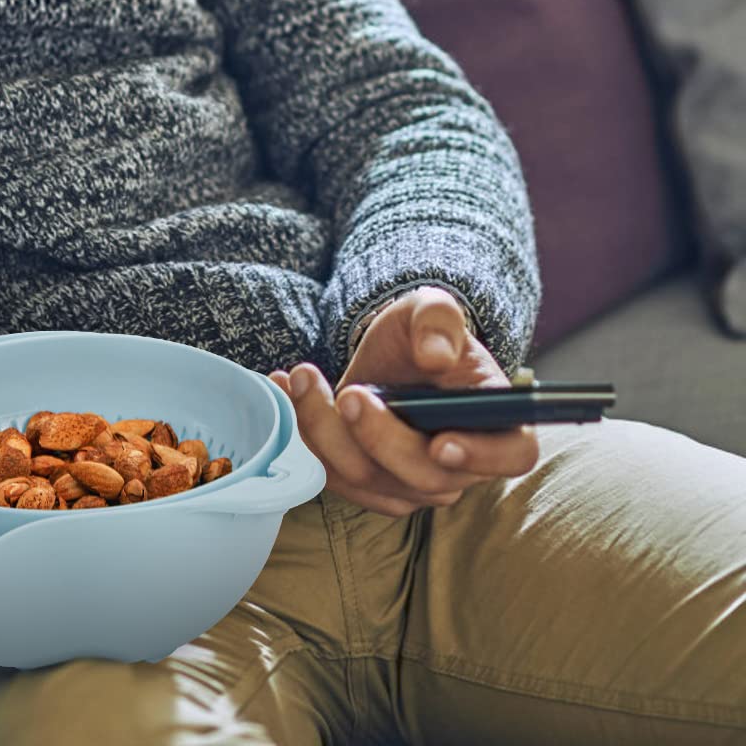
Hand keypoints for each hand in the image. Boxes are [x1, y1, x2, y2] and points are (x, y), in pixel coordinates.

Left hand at [271, 286, 538, 516]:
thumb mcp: (431, 310)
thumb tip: (435, 354)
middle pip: (425, 476)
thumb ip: (439, 321)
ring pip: (369, 479)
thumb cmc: (422, 335)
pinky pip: (331, 474)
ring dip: (326, 431)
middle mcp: (459, 466)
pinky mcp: (367, 483)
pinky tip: (283, 389)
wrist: (388, 356)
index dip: (482, 457)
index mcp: (497, 424)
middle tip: (349, 393)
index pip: (510, 455)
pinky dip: (302, 434)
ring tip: (302, 377)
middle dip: (379, 438)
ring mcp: (411, 483)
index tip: (440, 443)